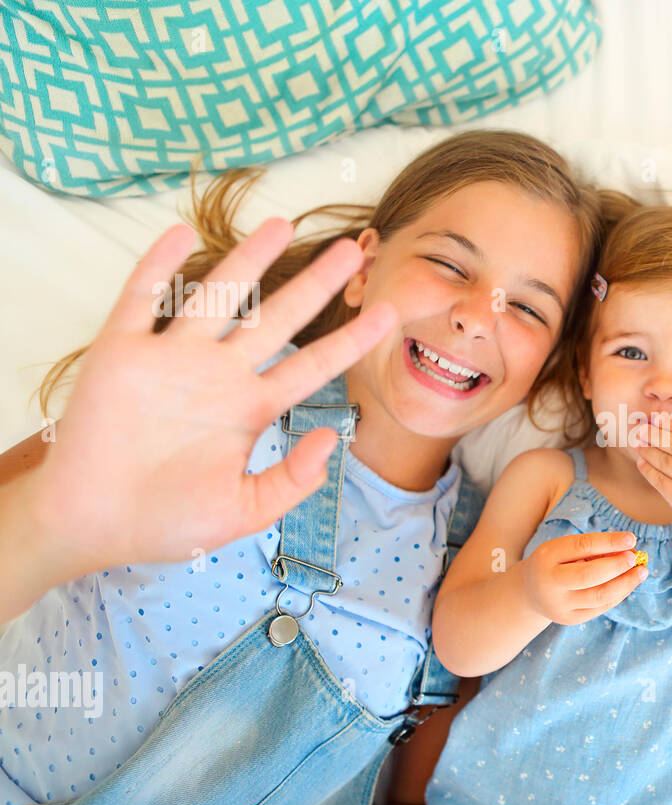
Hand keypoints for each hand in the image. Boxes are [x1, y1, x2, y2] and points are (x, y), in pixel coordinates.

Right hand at [30, 217, 396, 580]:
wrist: (92, 524)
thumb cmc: (166, 522)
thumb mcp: (245, 511)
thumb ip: (293, 480)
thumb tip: (334, 439)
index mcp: (250, 408)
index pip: (312, 365)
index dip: (350, 340)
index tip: (390, 314)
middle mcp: (217, 375)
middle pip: (277, 317)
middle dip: (315, 284)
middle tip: (355, 249)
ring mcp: (171, 358)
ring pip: (219, 296)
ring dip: (249, 260)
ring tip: (284, 224)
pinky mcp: (121, 353)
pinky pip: (141, 300)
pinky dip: (158, 267)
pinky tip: (180, 233)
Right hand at [520, 531, 646, 625]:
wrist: (531, 592)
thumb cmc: (555, 563)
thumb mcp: (565, 549)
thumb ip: (593, 548)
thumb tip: (628, 549)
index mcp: (547, 556)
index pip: (581, 546)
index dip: (608, 542)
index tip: (631, 539)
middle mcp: (550, 582)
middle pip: (588, 576)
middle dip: (616, 566)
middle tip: (635, 558)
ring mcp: (559, 604)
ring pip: (599, 596)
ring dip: (625, 583)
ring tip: (641, 572)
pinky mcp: (570, 619)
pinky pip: (600, 608)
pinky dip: (618, 594)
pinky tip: (628, 584)